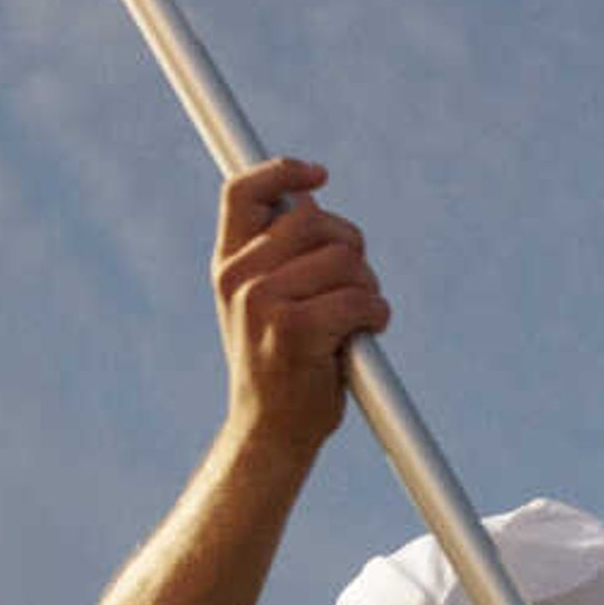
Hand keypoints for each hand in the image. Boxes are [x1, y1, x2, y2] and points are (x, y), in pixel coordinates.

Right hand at [213, 156, 388, 452]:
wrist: (271, 433)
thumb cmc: (283, 364)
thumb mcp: (268, 301)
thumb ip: (283, 252)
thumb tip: (311, 194)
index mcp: (227, 266)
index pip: (243, 193)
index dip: (282, 171)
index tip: (321, 175)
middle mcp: (238, 278)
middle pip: (316, 220)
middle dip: (350, 248)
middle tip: (351, 288)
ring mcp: (263, 302)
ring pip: (347, 259)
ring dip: (366, 289)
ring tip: (351, 322)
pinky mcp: (295, 329)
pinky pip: (361, 298)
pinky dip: (376, 316)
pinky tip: (362, 337)